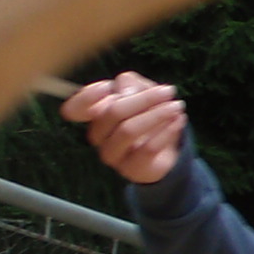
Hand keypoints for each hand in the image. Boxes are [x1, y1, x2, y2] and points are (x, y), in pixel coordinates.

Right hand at [63, 72, 186, 183]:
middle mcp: (99, 137)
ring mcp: (113, 155)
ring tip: (177, 106)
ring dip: (157, 114)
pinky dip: (166, 131)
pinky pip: (147, 149)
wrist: (167, 146)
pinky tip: (179, 121)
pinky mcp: (132, 169)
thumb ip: (129, 83)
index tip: (110, 86)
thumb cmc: (147, 112)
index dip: (88, 96)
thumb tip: (124, 91)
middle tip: (169, 91)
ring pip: (128, 130)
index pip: (74, 109)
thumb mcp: (139, 90)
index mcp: (94, 115)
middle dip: (143, 98)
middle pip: (112, 113)